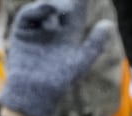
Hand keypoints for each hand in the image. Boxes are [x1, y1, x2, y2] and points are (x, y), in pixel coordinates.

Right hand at [0, 0, 115, 115]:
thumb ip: (95, 43)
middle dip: (66, 1)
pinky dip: (38, 9)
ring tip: (64, 4)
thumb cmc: (61, 79)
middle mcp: (53, 29)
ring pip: (44, 7)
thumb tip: (109, 24)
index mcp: (69, 34)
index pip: (76, 12)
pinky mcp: (22, 31)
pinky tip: (49, 7)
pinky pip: (28, 15)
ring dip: (53, 3)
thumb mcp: (82, 60)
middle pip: (59, 6)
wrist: (37, 90)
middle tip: (77, 0)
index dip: (81, 3)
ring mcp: (37, 29)